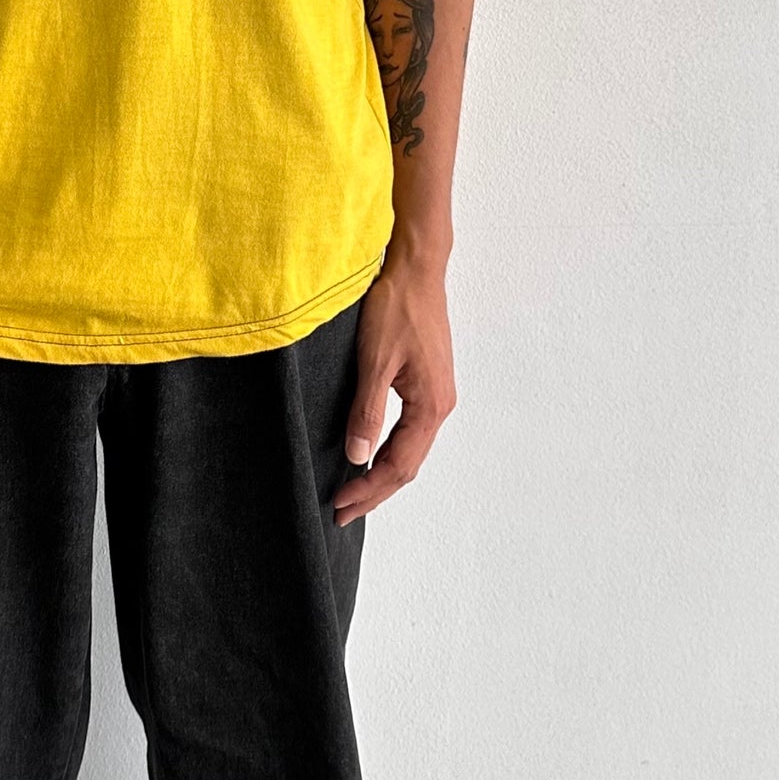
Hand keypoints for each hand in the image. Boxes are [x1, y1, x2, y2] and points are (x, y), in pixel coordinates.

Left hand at [333, 254, 455, 526]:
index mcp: (431, 405)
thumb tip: (357, 456)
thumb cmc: (396, 307)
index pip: (399, 465)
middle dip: (374, 490)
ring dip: (381, 473)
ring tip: (353, 491)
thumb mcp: (374, 361)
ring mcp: (435, 393)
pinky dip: (389, 450)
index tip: (339, 504)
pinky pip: (409, 430)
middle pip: (407, 464)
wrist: (414, 268)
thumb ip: (367, 411)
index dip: (368, 489)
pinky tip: (370, 453)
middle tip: (341, 511)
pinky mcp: (426, 382)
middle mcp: (439, 405)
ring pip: (410, 449)